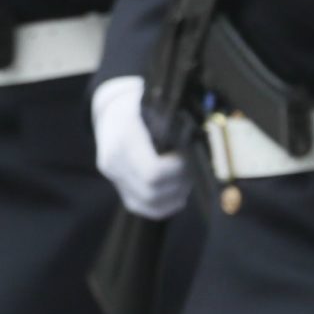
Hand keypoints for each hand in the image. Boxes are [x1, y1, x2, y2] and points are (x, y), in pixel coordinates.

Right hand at [93, 76, 187, 218]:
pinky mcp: (119, 188)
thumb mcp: (155, 107)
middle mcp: (114, 163)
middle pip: (153, 192)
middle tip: (192, 167)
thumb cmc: (140, 106)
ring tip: (185, 177)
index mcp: (123, 141)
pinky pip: (144, 208)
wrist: (111, 111)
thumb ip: (174, 126)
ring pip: (150, 204)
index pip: (153, 173)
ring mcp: (114, 178)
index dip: (178, 170)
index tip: (188, 157)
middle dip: (180, 182)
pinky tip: (176, 191)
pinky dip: (166, 205)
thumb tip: (202, 146)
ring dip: (175, 195)